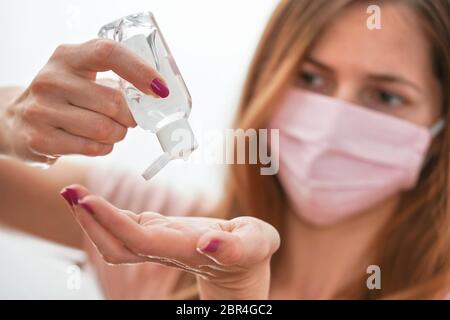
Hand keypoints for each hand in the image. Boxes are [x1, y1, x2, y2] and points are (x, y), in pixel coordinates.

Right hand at [0, 39, 167, 162]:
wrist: (18, 120)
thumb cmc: (65, 97)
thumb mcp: (81, 75)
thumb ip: (113, 78)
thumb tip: (158, 93)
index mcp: (67, 56)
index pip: (108, 53)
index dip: (140, 70)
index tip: (160, 89)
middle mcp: (51, 79)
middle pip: (114, 102)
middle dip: (130, 117)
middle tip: (128, 119)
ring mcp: (41, 110)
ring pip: (105, 129)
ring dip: (118, 134)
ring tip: (110, 130)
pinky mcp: (40, 139)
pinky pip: (93, 148)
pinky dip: (104, 148)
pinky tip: (94, 141)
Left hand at [60, 185, 280, 299]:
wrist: (241, 268)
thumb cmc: (251, 252)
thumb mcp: (256, 244)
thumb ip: (235, 245)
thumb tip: (208, 242)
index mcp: (184, 248)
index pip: (139, 240)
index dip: (112, 223)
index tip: (88, 201)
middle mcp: (164, 248)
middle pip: (116, 245)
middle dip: (90, 222)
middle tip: (69, 191)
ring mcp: (158, 242)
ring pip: (116, 238)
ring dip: (91, 217)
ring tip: (72, 191)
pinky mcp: (158, 233)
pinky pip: (126, 226)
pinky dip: (106, 213)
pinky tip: (93, 200)